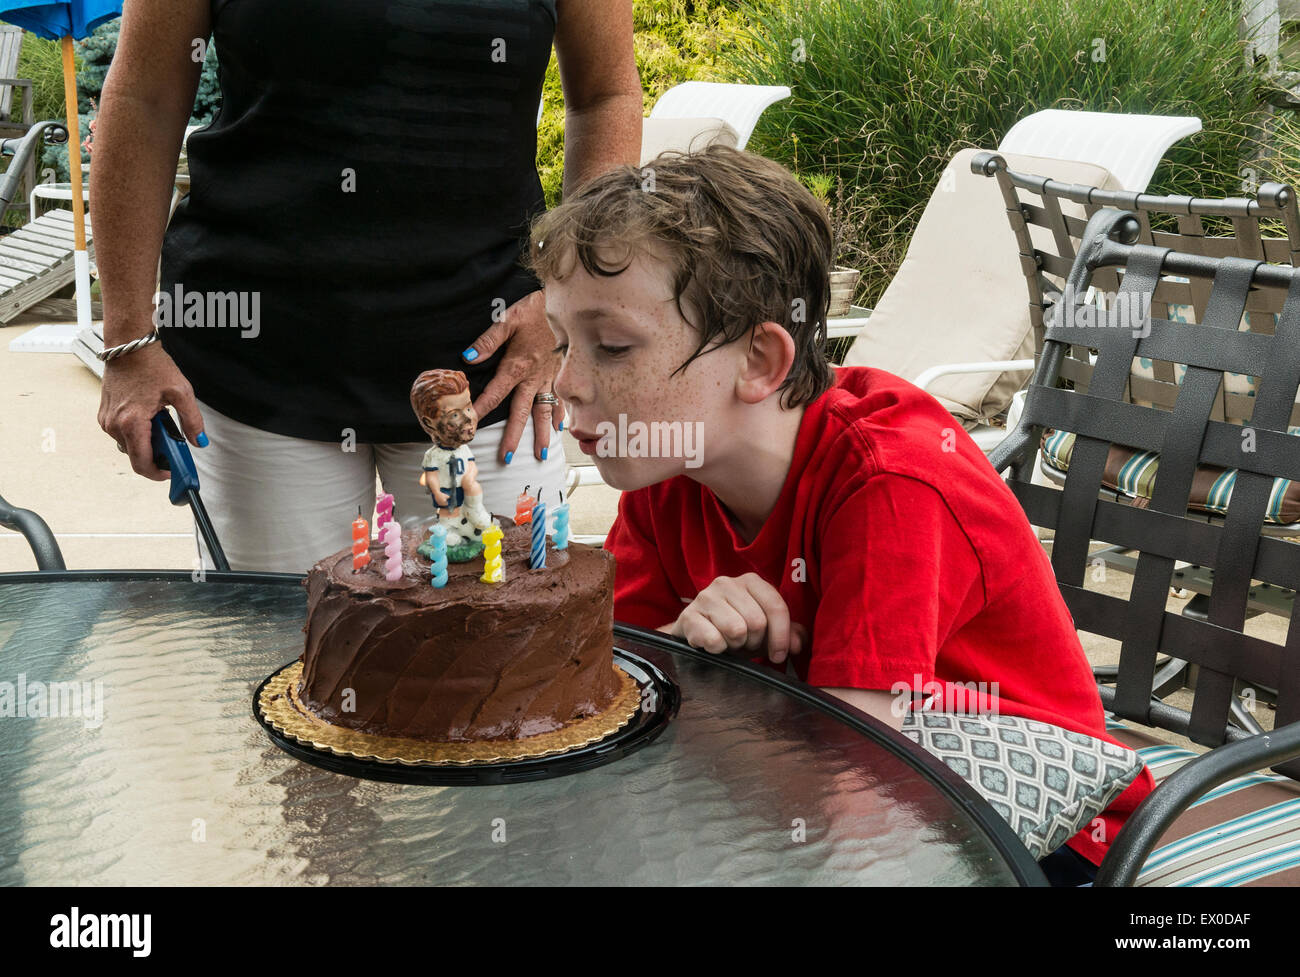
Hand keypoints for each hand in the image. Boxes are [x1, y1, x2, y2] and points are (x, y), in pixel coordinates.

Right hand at [97, 341, 205, 480]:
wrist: (129, 346)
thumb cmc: (152, 365)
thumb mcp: (181, 392)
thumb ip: (192, 420)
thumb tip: (199, 441)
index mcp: (132, 423)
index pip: (141, 463)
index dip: (158, 473)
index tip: (172, 472)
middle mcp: (114, 425)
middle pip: (136, 457)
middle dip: (156, 456)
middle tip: (174, 447)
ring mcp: (106, 420)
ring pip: (129, 446)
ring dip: (147, 444)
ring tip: (163, 426)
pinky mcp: (104, 415)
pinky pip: (121, 434)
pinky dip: (137, 433)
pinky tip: (150, 419)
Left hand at [462, 289, 564, 463]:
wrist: (569, 305)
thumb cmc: (535, 309)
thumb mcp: (508, 319)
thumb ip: (488, 341)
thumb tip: (468, 358)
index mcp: (517, 366)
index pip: (495, 393)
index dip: (481, 409)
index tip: (470, 426)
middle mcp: (534, 377)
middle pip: (521, 412)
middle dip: (513, 436)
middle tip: (507, 458)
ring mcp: (550, 378)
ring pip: (544, 412)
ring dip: (542, 435)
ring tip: (540, 455)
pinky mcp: (563, 374)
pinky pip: (562, 400)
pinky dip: (561, 416)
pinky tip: (561, 429)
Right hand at [661, 573, 807, 663]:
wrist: (697, 631)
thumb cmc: (735, 628)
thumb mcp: (765, 630)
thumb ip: (788, 634)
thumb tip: (799, 643)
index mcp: (750, 581)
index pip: (776, 606)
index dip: (781, 636)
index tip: (779, 655)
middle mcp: (727, 583)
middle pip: (757, 622)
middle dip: (754, 641)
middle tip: (746, 643)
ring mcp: (705, 597)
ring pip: (736, 630)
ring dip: (736, 645)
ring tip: (730, 642)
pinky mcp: (689, 616)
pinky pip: (715, 640)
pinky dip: (718, 649)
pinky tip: (714, 644)